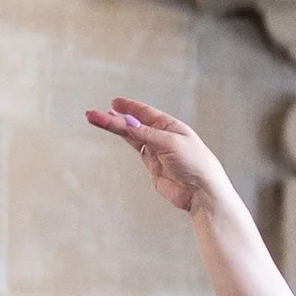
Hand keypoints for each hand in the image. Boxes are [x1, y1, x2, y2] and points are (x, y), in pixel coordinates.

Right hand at [85, 96, 230, 216]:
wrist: (202, 192)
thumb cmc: (197, 164)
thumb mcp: (171, 144)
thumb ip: (148, 134)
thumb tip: (128, 123)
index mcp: (171, 126)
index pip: (145, 113)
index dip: (129, 107)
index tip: (113, 102)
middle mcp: (163, 136)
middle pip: (134, 124)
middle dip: (114, 118)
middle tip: (94, 114)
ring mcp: (157, 151)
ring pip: (131, 136)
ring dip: (115, 128)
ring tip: (97, 120)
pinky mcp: (153, 165)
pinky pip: (137, 149)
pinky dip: (126, 140)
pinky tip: (117, 133)